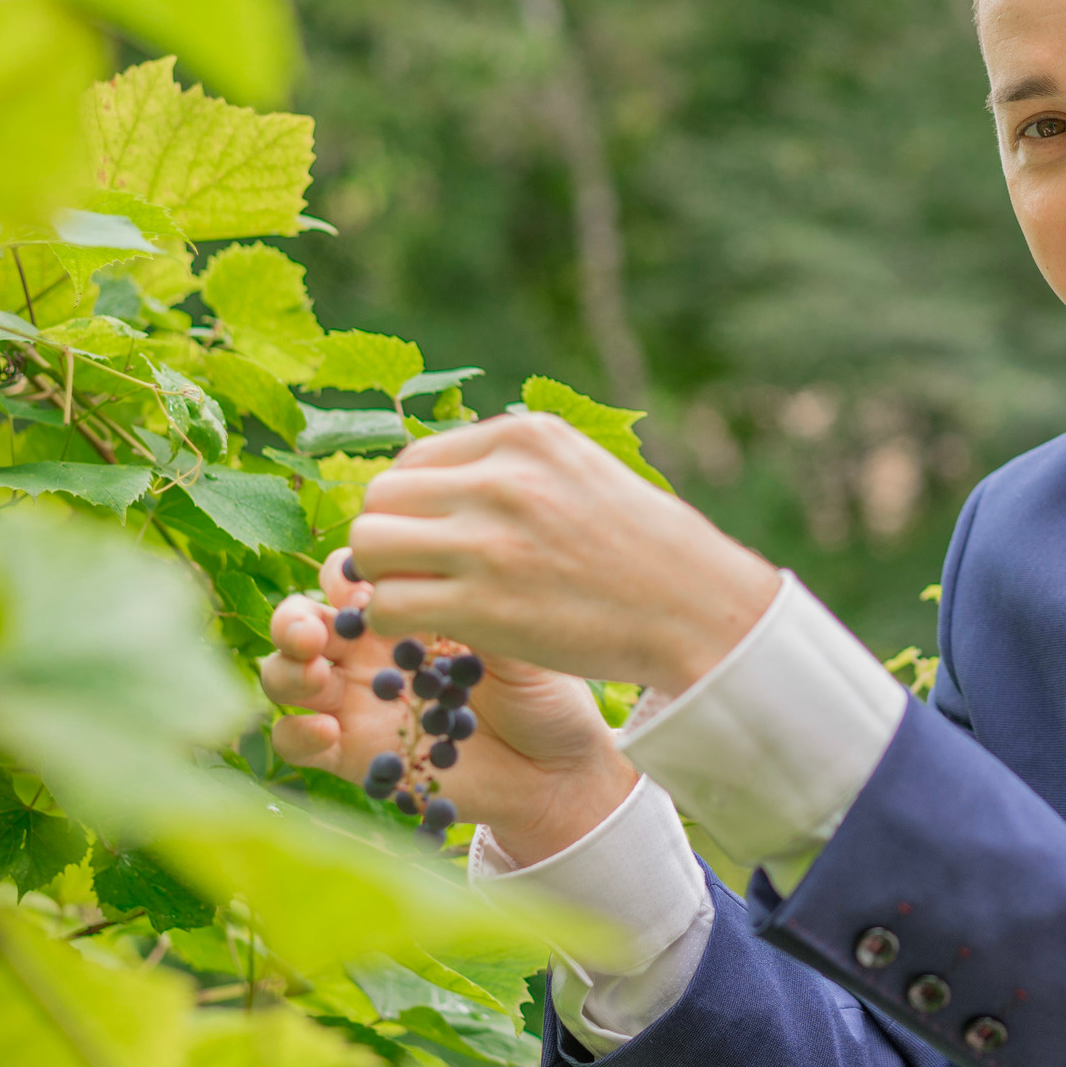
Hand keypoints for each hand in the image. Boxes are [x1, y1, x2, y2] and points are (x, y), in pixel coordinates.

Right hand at [259, 548, 638, 864]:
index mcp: (404, 611)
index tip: (372, 579)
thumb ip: (474, 610)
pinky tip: (328, 730)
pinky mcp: (351, 754)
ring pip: (285, 675)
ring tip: (315, 674)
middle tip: (314, 630)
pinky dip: (296, 732)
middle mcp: (370, 652)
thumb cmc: (543, 692)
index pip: (349, 575)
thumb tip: (436, 575)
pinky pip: (296, 741)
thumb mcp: (517, 641)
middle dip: (293, 619)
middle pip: (302, 621)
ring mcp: (356, 702)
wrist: (556, 767)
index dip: (348, 571)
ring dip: (285, 669)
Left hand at [346, 413, 781, 692]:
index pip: (415, 459)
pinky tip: (429, 630)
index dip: (414, 504)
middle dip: (389, 537)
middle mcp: (501, 479)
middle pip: (381, 497)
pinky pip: (388, 604)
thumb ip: (515, 467)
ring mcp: (489, 542)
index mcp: (526, 436)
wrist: (696, 609)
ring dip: (383, 577)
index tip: (437, 538)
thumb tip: (436, 482)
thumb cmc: (645, 548)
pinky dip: (394, 621)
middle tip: (418, 571)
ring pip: (369, 545)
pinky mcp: (482, 606)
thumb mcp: (583, 471)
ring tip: (420, 598)